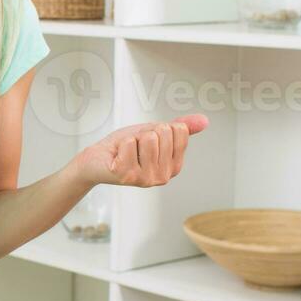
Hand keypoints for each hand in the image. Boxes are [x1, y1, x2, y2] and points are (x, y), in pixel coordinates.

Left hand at [72, 114, 207, 187]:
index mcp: (174, 166)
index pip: (178, 129)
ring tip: (126, 151)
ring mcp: (146, 179)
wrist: (96, 159)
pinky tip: (117, 156)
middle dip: (145, 132)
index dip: (159, 127)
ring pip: (149, 138)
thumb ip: (180, 128)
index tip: (147, 139)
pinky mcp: (127, 176)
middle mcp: (163, 176)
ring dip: (133, 138)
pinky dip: (121, 143)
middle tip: (134, 145)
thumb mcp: (154, 133)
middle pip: (164, 132)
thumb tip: (205, 121)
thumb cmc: (124, 147)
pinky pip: (130, 143)